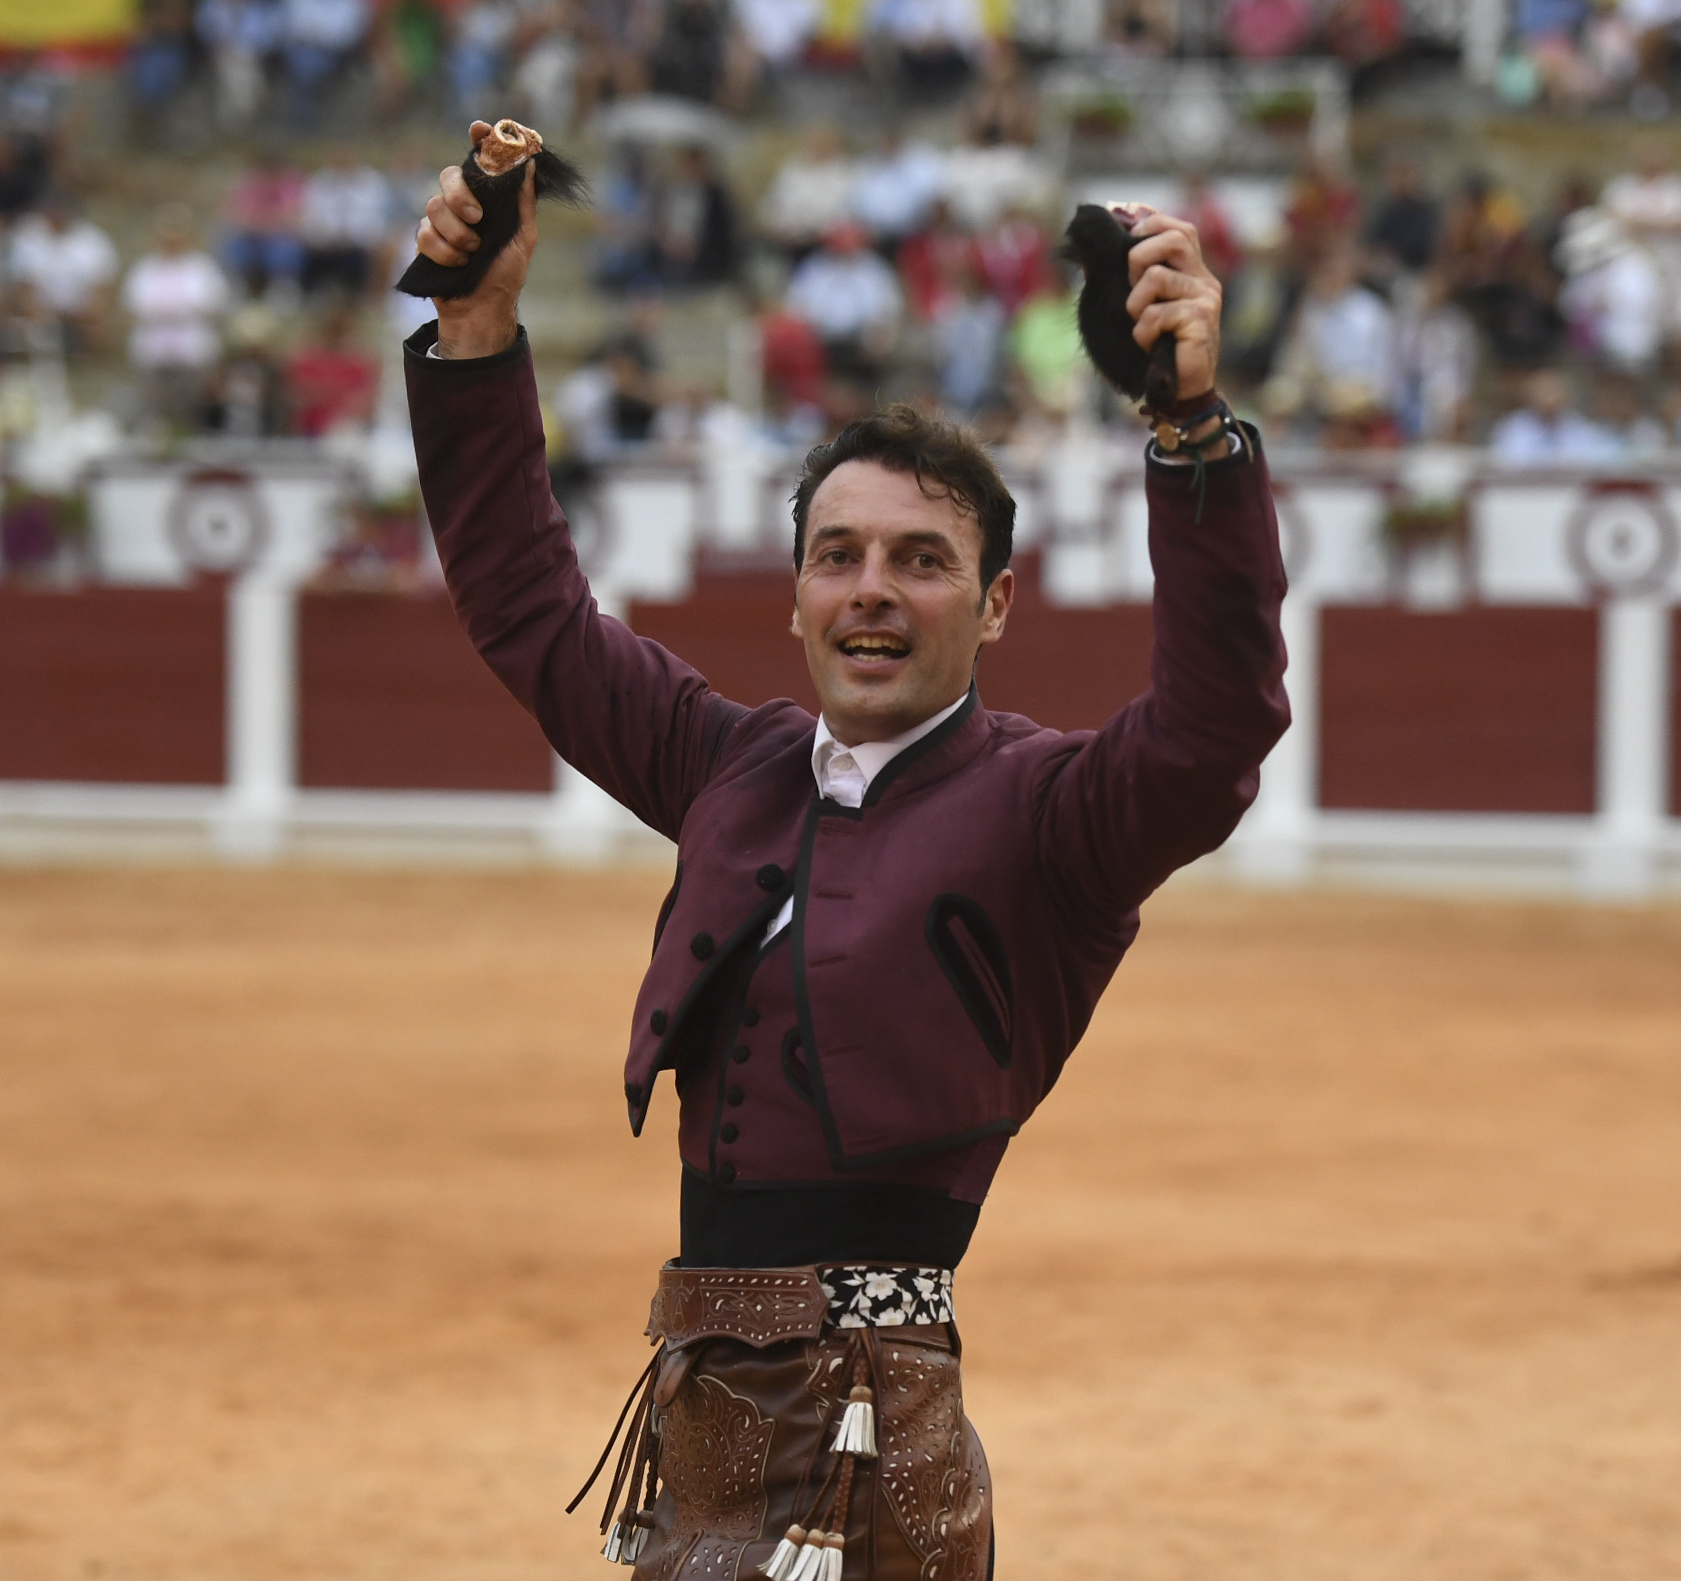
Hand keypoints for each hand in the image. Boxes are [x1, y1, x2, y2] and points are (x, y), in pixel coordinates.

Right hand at [417, 120, 538, 358]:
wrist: (483, 308)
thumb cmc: (505, 274)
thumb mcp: (523, 238)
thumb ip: (523, 203)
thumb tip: (530, 163)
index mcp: (487, 199)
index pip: (480, 161)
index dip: (479, 141)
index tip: (479, 129)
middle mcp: (463, 204)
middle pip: (448, 176)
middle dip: (460, 196)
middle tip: (477, 219)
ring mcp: (442, 221)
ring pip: (433, 206)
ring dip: (456, 233)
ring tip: (472, 252)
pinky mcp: (426, 241)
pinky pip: (424, 232)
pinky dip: (444, 250)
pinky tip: (458, 263)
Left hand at [1120, 208, 1222, 404]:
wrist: (1181, 390)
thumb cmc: (1158, 348)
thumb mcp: (1140, 308)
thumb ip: (1123, 279)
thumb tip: (1089, 254)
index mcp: (1192, 271)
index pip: (1179, 229)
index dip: (1151, 224)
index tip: (1129, 236)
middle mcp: (1203, 279)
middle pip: (1174, 238)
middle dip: (1139, 257)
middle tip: (1134, 288)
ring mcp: (1205, 297)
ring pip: (1156, 277)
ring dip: (1136, 305)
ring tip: (1142, 325)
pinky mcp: (1201, 318)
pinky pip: (1156, 313)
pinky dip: (1143, 332)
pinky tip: (1150, 344)